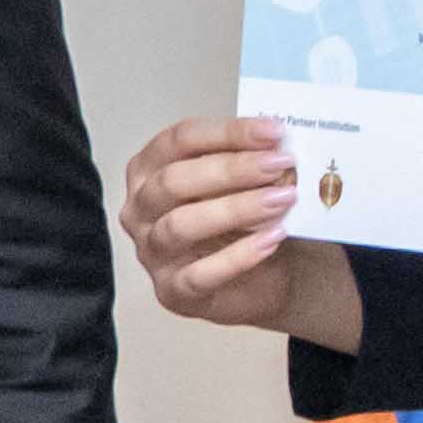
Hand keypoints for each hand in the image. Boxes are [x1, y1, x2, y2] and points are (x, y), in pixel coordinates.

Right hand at [115, 116, 365, 349]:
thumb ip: (250, 161)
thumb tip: (276, 144)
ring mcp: (151, 253)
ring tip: (282, 199)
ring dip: (236, 208)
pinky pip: (199, 275)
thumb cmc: (244, 221)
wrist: (262, 279)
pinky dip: (238, 257)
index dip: (227, 132)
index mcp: (148, 169)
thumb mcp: (243, 182)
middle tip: (279, 163)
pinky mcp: (171, 292)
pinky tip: (272, 240)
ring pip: (181, 225)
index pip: (180, 140)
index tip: (273, 131)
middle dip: (232, 169)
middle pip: (174, 181)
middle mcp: (140, 209)